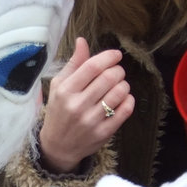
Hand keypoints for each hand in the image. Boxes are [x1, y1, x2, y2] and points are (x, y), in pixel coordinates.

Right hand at [38, 37, 133, 174]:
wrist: (58, 146)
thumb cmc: (59, 111)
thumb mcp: (59, 86)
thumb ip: (73, 64)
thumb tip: (82, 41)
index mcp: (66, 90)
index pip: (92, 67)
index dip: (108, 57)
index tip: (116, 55)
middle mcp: (77, 105)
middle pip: (109, 78)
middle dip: (118, 70)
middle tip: (117, 72)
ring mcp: (91, 120)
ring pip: (119, 93)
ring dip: (124, 85)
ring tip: (119, 85)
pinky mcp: (103, 133)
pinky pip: (125, 111)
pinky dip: (129, 100)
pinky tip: (124, 98)